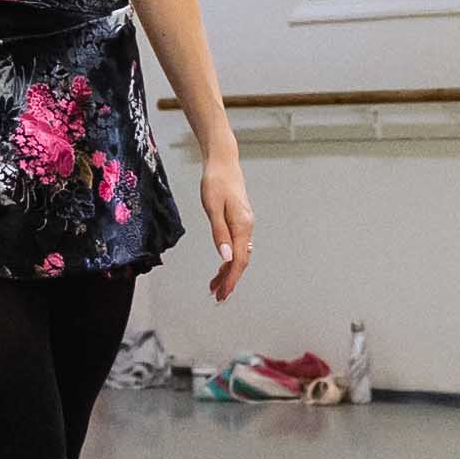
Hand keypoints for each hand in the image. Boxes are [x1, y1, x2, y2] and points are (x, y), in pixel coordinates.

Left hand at [198, 148, 256, 304]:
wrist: (223, 161)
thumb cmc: (215, 181)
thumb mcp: (213, 208)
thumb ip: (219, 233)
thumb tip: (224, 258)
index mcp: (242, 226)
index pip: (238, 260)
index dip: (231, 279)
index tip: (222, 293)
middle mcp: (247, 227)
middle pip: (240, 261)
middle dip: (229, 280)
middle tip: (217, 296)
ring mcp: (244, 224)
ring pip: (238, 254)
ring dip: (228, 272)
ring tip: (214, 286)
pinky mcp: (239, 221)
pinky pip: (236, 245)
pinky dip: (228, 259)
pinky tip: (221, 265)